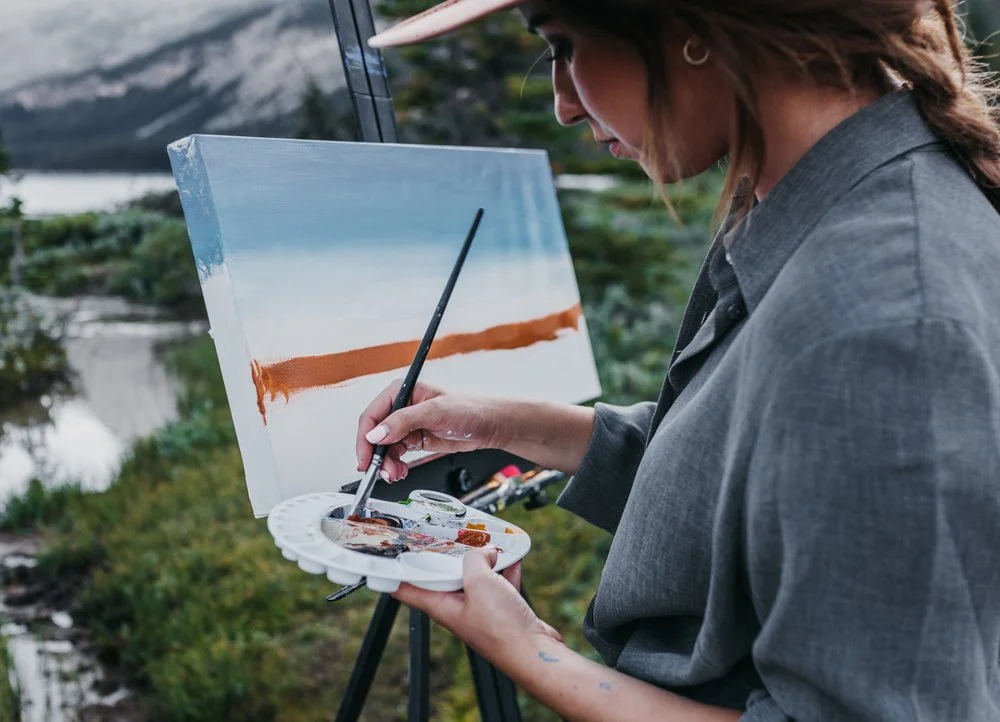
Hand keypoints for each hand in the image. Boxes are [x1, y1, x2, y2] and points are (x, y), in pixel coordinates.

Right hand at [355, 380, 508, 480]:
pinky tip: (401, 472)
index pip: (372, 415)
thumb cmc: (469, 409)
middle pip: (375, 434)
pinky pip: (396, 454)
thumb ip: (403, 422)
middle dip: (376, 456)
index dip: (365, 439)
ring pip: (384, 448)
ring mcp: (406, 424)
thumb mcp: (435, 413)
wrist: (490, 425)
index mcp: (401, 391)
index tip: (365, 459)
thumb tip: (376, 434)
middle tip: (381, 473)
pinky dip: (395, 465)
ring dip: (386, 464)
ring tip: (395, 475)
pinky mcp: (414, 439)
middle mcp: (400, 407)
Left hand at [393, 547, 562, 665]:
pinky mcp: (500, 611)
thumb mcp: (480, 582)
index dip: (394, 572)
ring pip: (473, 579)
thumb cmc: (502, 630)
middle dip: (448, 556)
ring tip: (489, 546)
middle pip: (444, 578)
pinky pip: (498, 584)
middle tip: (450, 537)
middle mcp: (457, 609)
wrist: (534, 653)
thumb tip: (483, 552)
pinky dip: (504, 571)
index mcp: (441, 606)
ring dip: (481, 561)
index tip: (386, 555)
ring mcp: (479, 610)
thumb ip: (475, 560)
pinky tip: (512, 560)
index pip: (406, 589)